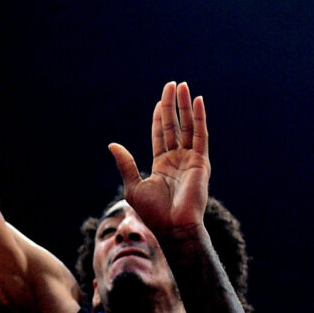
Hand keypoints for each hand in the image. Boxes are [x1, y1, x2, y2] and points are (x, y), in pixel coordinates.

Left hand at [109, 81, 208, 238]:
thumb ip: (126, 164)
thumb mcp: (134, 186)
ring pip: (188, 127)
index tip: (159, 101)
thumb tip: (112, 145)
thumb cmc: (153, 213)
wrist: (173, 227)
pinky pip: (201, 135)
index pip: (160, 135)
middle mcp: (177, 160)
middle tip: (172, 85)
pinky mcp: (201, 162)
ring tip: (183, 87)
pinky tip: (198, 101)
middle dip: (172, 106)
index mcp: (162, 165)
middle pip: (175, 126)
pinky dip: (200, 118)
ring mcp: (190, 160)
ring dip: (186, 107)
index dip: (159, 117)